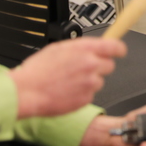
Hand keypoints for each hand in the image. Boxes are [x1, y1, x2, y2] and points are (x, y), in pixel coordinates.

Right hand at [7, 38, 125, 118]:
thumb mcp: (59, 48)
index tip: (119, 51)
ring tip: (70, 81)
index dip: (119, 49)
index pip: (115, 46)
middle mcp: (91, 65)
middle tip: (84, 69)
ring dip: (89, 81)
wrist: (26, 91)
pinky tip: (68, 90)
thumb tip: (91, 46)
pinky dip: (82, 93)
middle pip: (110, 65)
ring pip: (99, 80)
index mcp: (85, 49)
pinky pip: (90, 94)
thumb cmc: (37, 71)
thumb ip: (80, 47)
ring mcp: (90, 83)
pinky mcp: (87, 98)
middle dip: (100, 66)